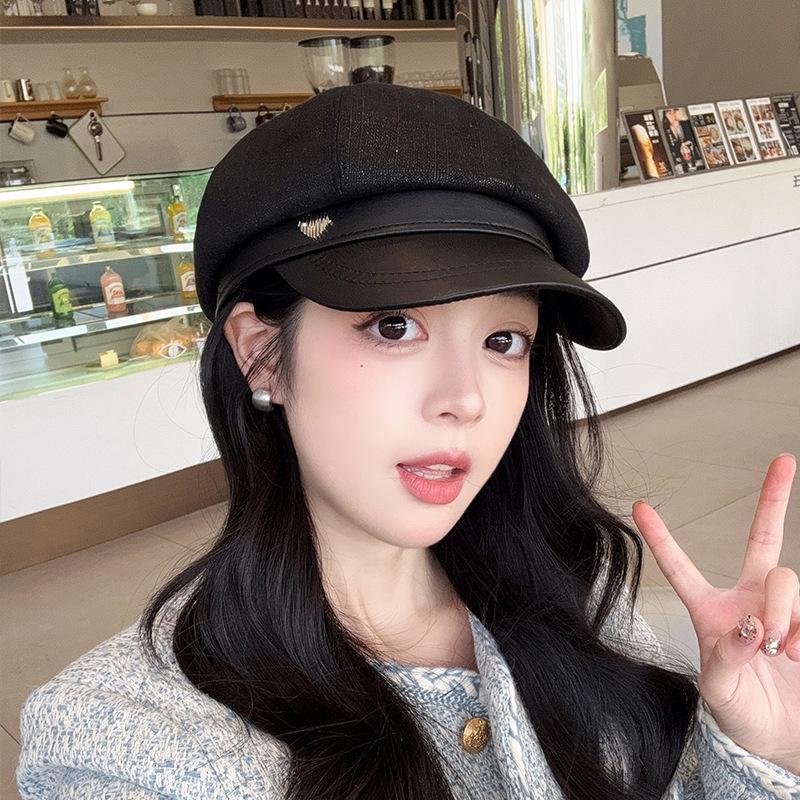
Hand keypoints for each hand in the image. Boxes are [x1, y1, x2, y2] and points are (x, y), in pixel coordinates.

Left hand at [631, 452, 799, 774]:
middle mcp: (750, 599)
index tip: (638, 506)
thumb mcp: (720, 690)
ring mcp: (785, 608)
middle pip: (763, 538)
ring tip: (778, 652)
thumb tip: (748, 625)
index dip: (661, 538)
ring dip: (783, 614)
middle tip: (785, 460)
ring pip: (786, 581)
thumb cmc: (741, 712)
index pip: (681, 568)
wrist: (784, 740)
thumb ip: (726, 656)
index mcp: (711, 611)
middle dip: (773, 498)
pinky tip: (796, 655)